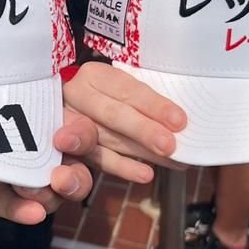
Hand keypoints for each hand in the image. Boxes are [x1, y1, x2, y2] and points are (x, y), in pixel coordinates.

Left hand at [0, 112, 96, 224]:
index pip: (78, 128)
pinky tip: (32, 212)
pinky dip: (23, 211)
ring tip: (28, 191)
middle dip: (76, 177)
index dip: (83, 135)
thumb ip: (10, 100)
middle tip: (59, 177)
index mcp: (38, 117)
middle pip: (76, 170)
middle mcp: (32, 149)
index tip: (65, 137)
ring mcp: (13, 176)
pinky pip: (10, 207)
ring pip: (50, 195)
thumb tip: (38, 102)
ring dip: (48, 195)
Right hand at [62, 62, 187, 182]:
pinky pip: (97, 160)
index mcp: (94, 75)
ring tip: (172, 160)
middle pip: (112, 114)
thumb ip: (143, 99)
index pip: (126, 89)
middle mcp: (77, 96)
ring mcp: (71, 122)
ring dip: (142, 152)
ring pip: (108, 139)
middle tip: (169, 145)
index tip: (179, 121)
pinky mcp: (69, 148)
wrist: (76, 108)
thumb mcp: (122, 86)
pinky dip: (124, 168)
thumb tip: (178, 119)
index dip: (153, 105)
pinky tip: (145, 173)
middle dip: (144, 131)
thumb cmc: (111, 96)